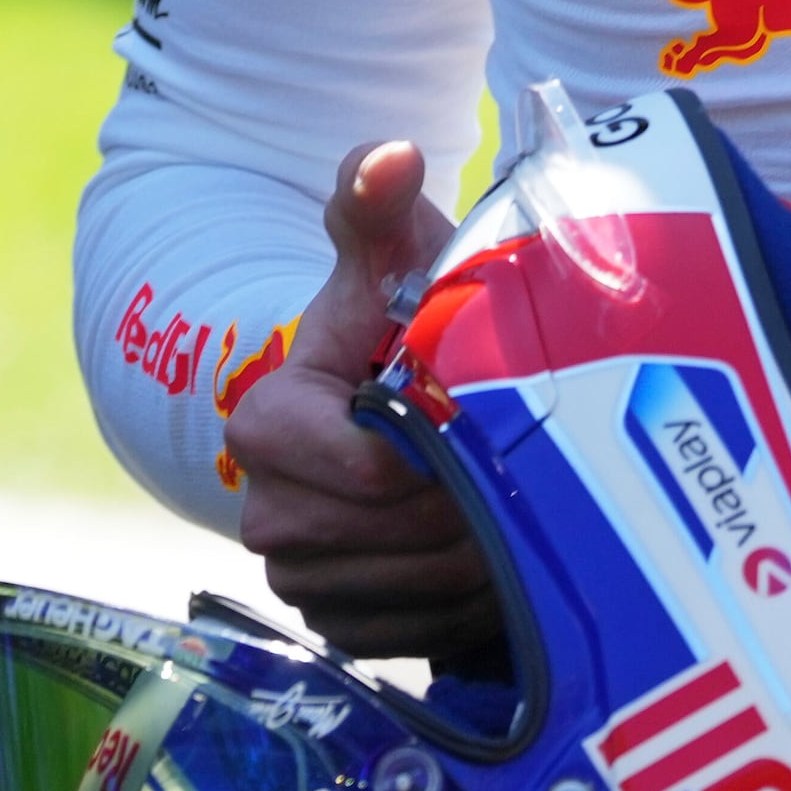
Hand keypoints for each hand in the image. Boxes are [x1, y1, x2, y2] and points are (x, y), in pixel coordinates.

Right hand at [225, 140, 500, 660]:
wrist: (379, 406)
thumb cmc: (391, 324)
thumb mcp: (390, 261)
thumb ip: (375, 207)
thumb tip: (388, 156)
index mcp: (264, 427)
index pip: (373, 470)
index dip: (447, 450)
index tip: (493, 418)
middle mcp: (266, 513)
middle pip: (397, 536)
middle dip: (471, 504)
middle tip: (525, 466)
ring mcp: (297, 580)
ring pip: (412, 590)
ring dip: (477, 556)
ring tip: (515, 504)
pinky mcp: (337, 626)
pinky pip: (413, 635)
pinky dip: (463, 604)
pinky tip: (494, 556)